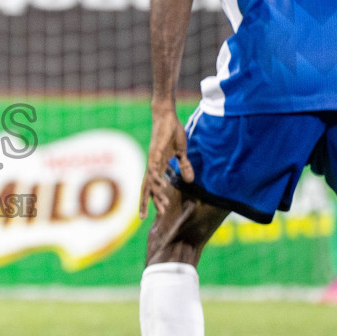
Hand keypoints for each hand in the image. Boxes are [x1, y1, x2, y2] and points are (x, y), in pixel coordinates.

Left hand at [140, 106, 192, 220]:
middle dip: (147, 203)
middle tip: (149, 218)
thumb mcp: (181, 153)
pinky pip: (154, 168)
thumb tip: (190, 180)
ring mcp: (153, 160)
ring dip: (156, 194)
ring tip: (161, 206)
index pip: (151, 187)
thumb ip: (185, 166)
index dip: (149, 200)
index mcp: (157, 166)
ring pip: (151, 182)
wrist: (167, 117)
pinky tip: (160, 186)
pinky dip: (156, 178)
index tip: (149, 215)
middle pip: (146, 188)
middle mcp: (152, 165)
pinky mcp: (156, 153)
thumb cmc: (172, 133)